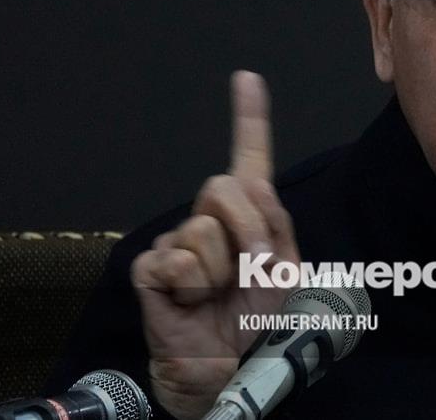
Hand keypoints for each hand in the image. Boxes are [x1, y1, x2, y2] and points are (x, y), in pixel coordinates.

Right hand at [130, 71, 299, 419]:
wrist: (223, 357)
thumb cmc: (250, 312)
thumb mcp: (283, 268)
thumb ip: (274, 223)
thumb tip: (250, 184)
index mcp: (246, 213)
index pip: (249, 158)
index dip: (249, 117)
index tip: (247, 78)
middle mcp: (208, 217)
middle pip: (224, 188)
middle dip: (248, 230)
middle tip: (250, 268)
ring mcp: (176, 238)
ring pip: (204, 233)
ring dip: (223, 270)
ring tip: (218, 292)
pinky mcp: (151, 265)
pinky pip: (179, 261)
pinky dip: (196, 287)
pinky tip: (192, 300)